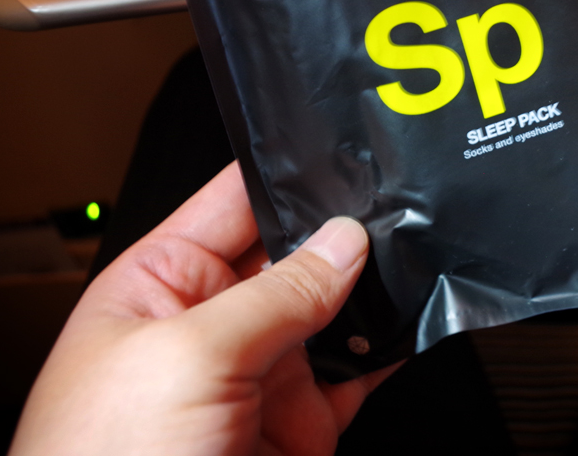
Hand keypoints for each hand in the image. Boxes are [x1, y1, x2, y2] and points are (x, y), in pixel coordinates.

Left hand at [10, 162, 395, 455]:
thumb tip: (340, 244)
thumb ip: (274, 297)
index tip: (346, 152)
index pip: (232, 204)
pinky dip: (389, 352)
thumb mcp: (187, 359)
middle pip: (293, 257)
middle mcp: (209, 324)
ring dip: (374, 293)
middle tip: (400, 210)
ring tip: (417, 261)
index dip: (287, 175)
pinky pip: (354, 374)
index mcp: (159, 284)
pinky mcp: (296, 426)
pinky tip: (413, 328)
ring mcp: (256, 376)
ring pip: (332, 313)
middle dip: (342, 236)